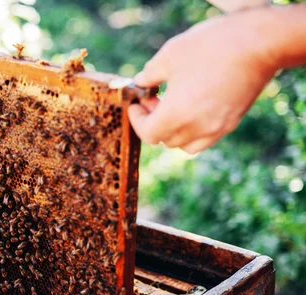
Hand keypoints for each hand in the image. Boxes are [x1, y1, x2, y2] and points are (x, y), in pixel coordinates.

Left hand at [128, 9, 277, 153]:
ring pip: (185, 144)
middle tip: (154, 98)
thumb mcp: (170, 55)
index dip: (137, 120)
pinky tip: (194, 107)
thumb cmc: (212, 46)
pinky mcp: (232, 123)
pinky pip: (206, 139)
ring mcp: (217, 129)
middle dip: (153, 121)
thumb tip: (140, 83)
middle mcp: (196, 129)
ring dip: (173, 130)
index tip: (137, 103)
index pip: (148, 134)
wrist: (261, 44)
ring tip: (174, 105)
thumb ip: (149, 74)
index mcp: (177, 115)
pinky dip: (193, 131)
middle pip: (165, 139)